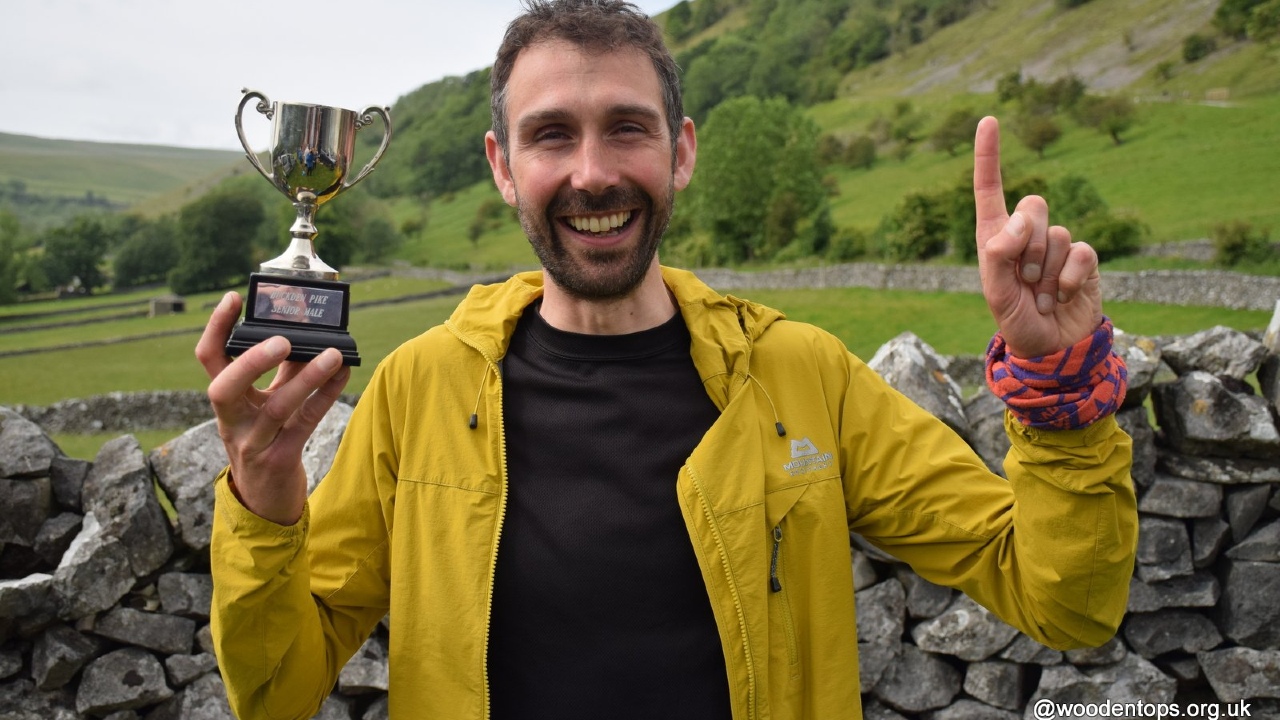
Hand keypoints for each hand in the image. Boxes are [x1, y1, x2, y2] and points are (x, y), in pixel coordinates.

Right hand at [194, 292, 349, 524]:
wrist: (265, 501)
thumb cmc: (267, 441)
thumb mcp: (266, 403)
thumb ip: (281, 372)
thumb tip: (305, 332)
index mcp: (226, 401)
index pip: (209, 359)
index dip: (216, 328)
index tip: (232, 298)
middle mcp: (232, 421)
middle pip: (224, 387)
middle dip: (250, 360)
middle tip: (281, 339)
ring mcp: (253, 443)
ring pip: (275, 407)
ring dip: (306, 378)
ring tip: (333, 354)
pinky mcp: (280, 460)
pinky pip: (305, 424)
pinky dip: (325, 397)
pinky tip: (343, 375)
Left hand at [973, 116, 1102, 358]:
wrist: (1052, 348)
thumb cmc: (1017, 320)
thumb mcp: (997, 293)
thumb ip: (1000, 254)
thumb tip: (1019, 219)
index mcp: (996, 236)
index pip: (990, 189)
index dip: (989, 156)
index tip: (988, 120)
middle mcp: (1027, 234)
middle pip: (1033, 205)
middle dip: (1028, 245)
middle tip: (1024, 281)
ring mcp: (1057, 245)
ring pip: (1058, 234)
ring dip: (1047, 273)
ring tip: (1042, 296)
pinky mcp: (1083, 259)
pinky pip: (1081, 253)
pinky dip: (1069, 280)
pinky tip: (1063, 298)